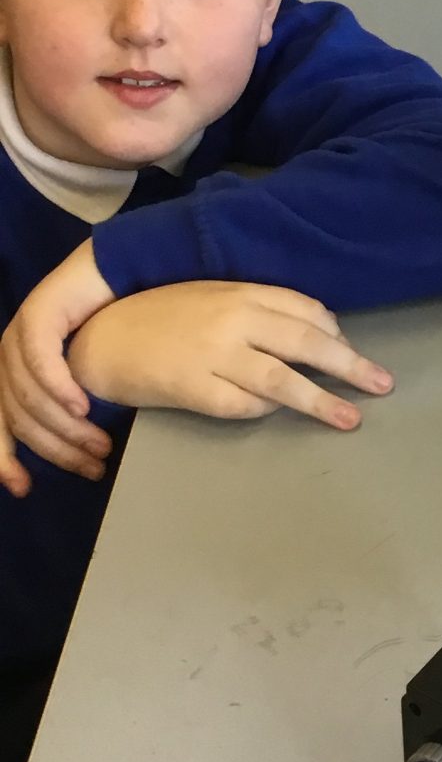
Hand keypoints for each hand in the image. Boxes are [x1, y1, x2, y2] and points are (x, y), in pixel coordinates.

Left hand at [0, 242, 116, 497]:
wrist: (111, 273)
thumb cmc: (104, 329)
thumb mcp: (83, 379)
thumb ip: (68, 408)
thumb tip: (75, 452)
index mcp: (10, 378)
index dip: (4, 462)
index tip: (25, 489)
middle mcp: (6, 360)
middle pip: (19, 419)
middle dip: (56, 450)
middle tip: (92, 467)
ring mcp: (17, 337)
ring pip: (30, 397)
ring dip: (66, 427)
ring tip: (100, 443)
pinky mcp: (35, 317)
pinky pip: (42, 363)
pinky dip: (61, 389)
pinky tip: (84, 406)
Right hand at [67, 282, 392, 439]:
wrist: (104, 338)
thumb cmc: (165, 318)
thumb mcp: (216, 299)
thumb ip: (261, 309)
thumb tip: (317, 331)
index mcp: (241, 293)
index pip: (305, 310)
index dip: (335, 333)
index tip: (351, 350)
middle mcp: (233, 320)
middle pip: (306, 343)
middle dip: (349, 364)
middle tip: (382, 383)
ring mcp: (214, 356)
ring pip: (282, 380)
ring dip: (322, 400)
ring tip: (351, 417)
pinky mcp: (194, 389)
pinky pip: (243, 405)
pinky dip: (265, 411)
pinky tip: (278, 415)